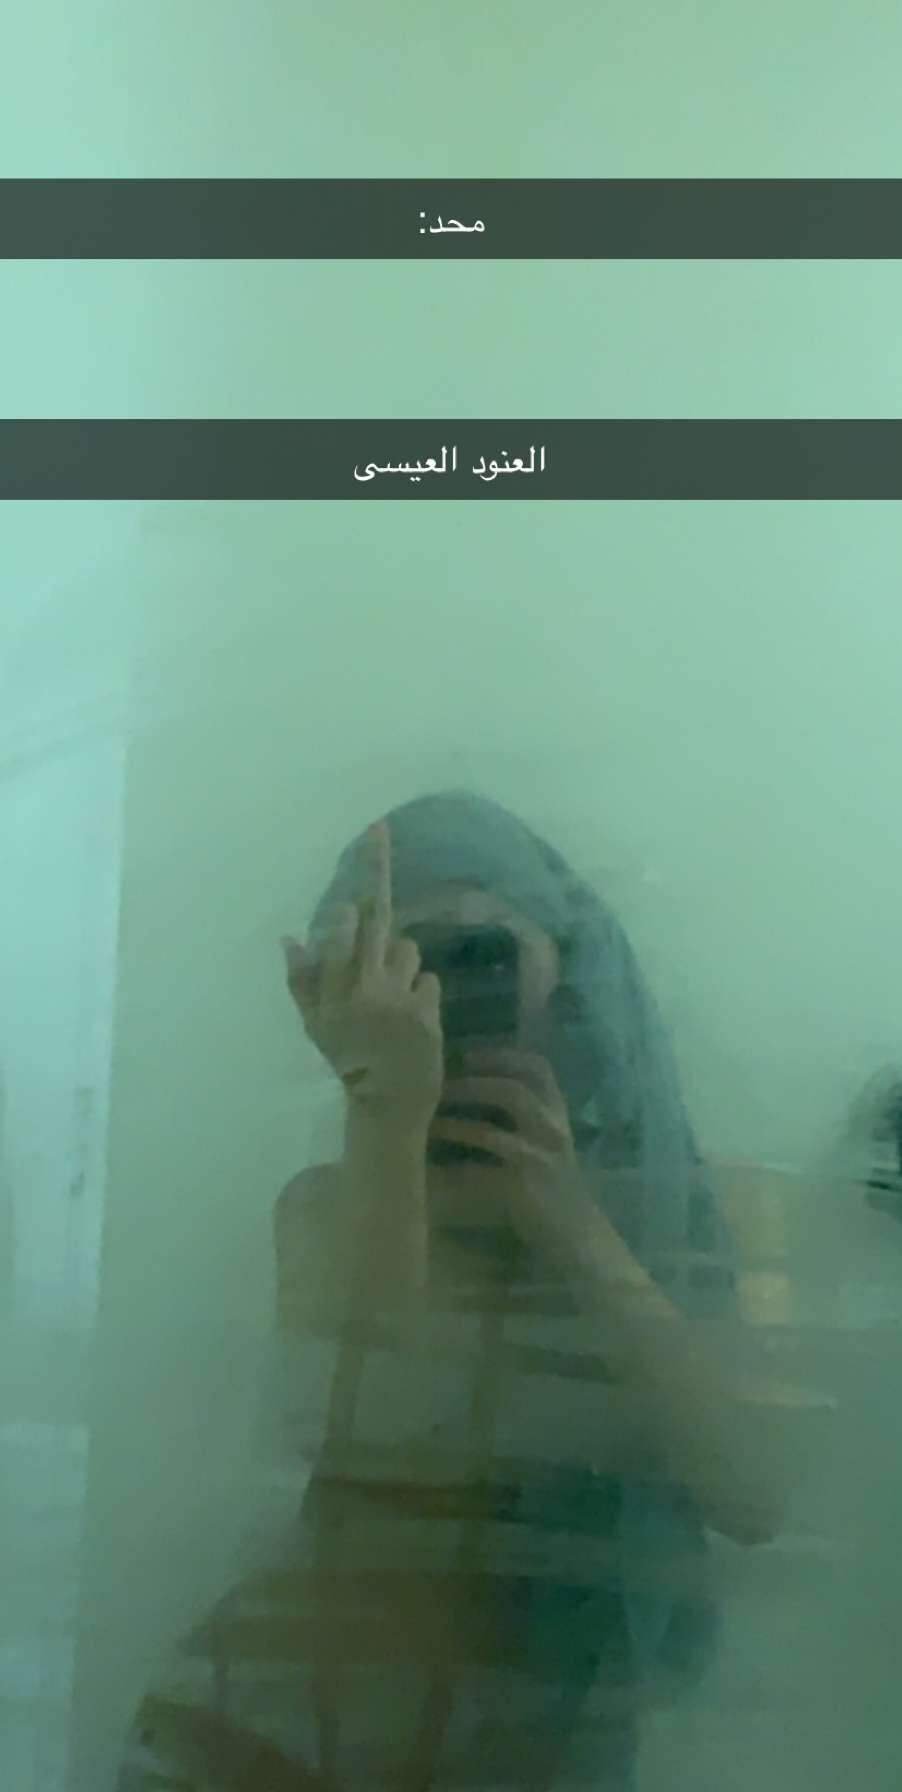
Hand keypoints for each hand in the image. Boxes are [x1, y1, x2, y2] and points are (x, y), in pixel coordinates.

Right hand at [281, 819, 443, 1133]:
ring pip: (407, 948)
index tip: (350, 884)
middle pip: (374, 919)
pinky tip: (412, 1012)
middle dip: (376, 869)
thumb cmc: (349, 1059)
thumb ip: (303, 981)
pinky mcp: (428, 1008)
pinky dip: (421, 988)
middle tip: (377, 829)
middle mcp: (365, 989)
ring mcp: (400, 997)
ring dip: (401, 961)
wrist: (391, 1100)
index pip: (336, 937)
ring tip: (393, 992)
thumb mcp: (316, 1026)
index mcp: (333, 992)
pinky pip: (428, 977)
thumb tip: (290, 937)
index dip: (345, 909)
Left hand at [431, 1048, 598, 1261]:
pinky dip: (453, 1169)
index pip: (539, 1069)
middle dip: (471, 1085)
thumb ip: (523, 1115)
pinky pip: (480, 1174)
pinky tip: (432, 1167)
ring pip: (491, 1133)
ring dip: (454, 1126)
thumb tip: (470, 1088)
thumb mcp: (547, 1140)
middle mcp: (552, 1129)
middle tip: (437, 1086)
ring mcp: (539, 1158)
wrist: (577, 1232)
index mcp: (557, 1112)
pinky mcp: (523, 1188)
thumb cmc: (554, 1183)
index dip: (503, 1056)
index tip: (468, 1054)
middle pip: (513, 1091)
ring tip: (427, 1123)